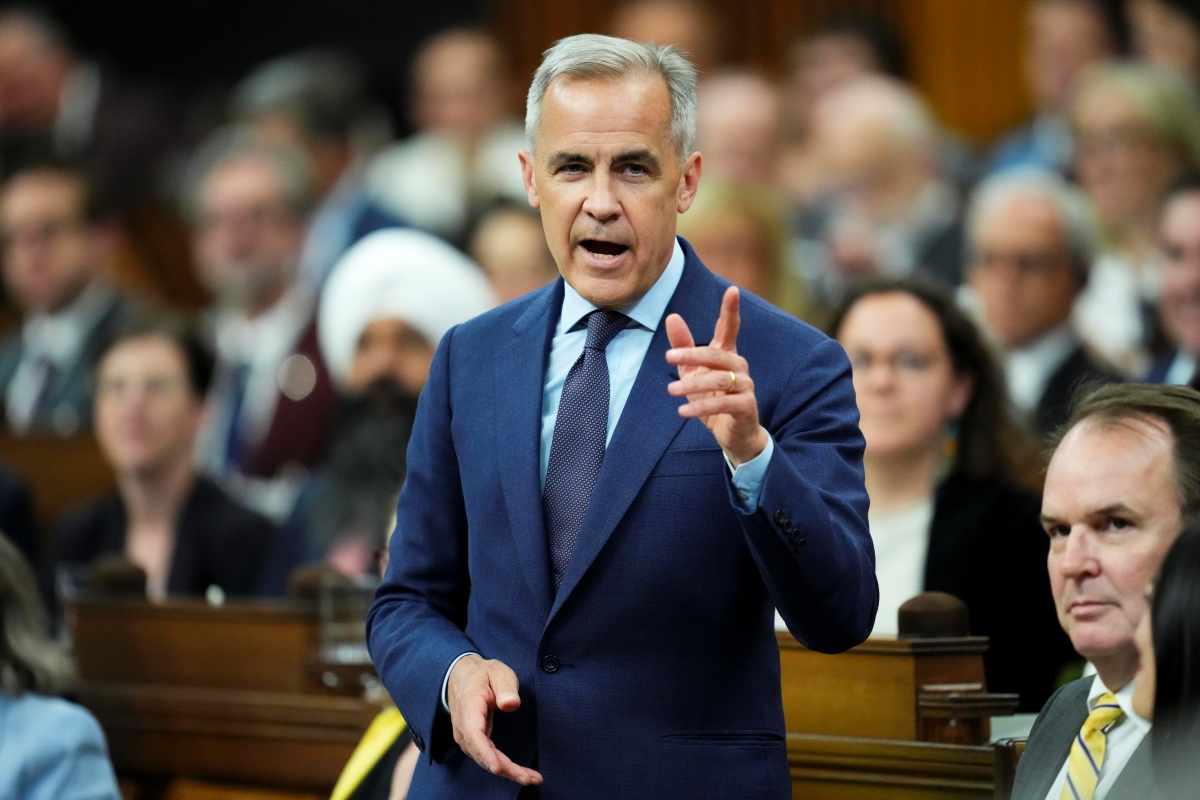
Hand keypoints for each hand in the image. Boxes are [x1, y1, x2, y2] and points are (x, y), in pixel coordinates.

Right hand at [446, 655, 542, 785]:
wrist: (462, 675)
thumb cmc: (482, 674)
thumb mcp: (497, 672)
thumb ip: (505, 687)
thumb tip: (511, 704)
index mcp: (469, 707)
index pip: (474, 735)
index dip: (485, 754)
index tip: (497, 768)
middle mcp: (464, 727)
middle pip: (481, 753)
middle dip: (504, 769)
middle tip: (528, 778)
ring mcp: (467, 736)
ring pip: (485, 759)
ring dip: (507, 771)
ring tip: (530, 778)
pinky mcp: (474, 741)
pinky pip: (487, 756)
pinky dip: (503, 766)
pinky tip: (519, 772)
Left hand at [665, 286, 768, 465]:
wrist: (733, 435)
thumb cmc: (713, 399)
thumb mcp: (692, 372)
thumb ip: (683, 347)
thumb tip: (672, 317)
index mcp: (726, 355)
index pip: (730, 328)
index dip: (731, 310)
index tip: (733, 290)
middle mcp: (739, 367)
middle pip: (717, 355)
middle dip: (692, 354)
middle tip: (668, 356)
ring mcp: (745, 387)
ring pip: (720, 380)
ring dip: (694, 385)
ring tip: (671, 390)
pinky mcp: (746, 407)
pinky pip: (724, 404)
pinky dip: (702, 407)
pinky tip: (683, 411)